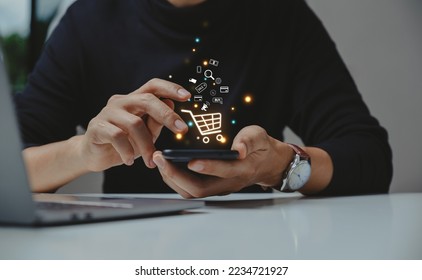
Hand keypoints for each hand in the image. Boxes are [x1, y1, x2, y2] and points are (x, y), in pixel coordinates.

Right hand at [79, 78, 190, 171]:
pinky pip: (117, 136)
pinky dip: (127, 151)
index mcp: (134, 100)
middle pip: (146, 100)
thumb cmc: (123, 143)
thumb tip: (171, 104)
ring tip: (150, 161)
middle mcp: (121, 102)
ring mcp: (107, 113)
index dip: (170, 88)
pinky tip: (129, 160)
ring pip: (134, 123)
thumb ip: (156, 122)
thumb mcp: (145, 134)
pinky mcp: (97, 127)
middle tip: (182, 130)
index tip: (187, 96)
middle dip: (167, 115)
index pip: (153, 86)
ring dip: (146, 145)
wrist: (94, 154)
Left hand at [152, 125, 293, 197]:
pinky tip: (166, 166)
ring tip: (159, 161)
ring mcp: (219, 187)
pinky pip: (190, 189)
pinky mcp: (212, 187)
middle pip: (199, 189)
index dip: (207, 167)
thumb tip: (238, 149)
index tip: (190, 160)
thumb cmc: (261, 148)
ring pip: (191, 192)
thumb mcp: (259, 137)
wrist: (267, 164)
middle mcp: (228, 183)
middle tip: (160, 158)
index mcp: (242, 170)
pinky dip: (175, 179)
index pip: (224, 172)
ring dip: (172, 179)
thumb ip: (249, 140)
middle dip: (176, 175)